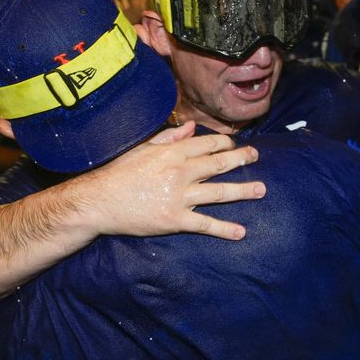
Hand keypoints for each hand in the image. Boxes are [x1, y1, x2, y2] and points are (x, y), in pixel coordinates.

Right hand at [78, 121, 265, 240]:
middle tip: (256, 157)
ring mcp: (179, 197)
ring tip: (261, 190)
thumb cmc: (118, 173)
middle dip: (241, 159)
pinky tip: (241, 232)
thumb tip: (192, 128)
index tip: (234, 144)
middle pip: (219, 163)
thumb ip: (170, 138)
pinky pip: (205, 224)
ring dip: (243, 190)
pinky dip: (224, 229)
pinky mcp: (175, 220)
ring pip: (219, 192)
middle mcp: (180, 172)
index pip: (208, 144)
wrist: (98, 202)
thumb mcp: (143, 148)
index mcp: (172, 153)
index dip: (225, 143)